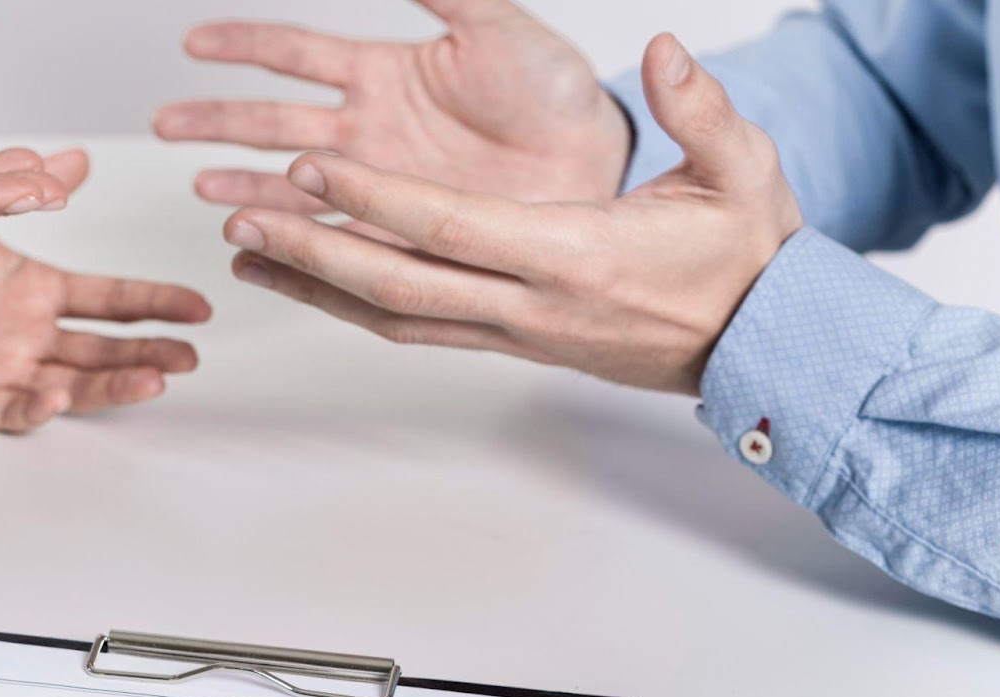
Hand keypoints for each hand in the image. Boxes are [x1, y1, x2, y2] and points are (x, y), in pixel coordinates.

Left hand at [0, 150, 212, 432]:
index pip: (109, 301)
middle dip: (150, 355)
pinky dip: (34, 408)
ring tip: (152, 382)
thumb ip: (18, 185)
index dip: (154, 304)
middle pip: (102, 350)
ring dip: (111, 385)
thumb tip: (74, 159)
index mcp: (32, 291)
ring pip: (70, 384)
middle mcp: (24, 334)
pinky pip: (6, 410)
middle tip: (189, 358)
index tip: (196, 308)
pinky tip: (59, 398)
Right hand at [154, 0, 630, 213]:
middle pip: (273, 121)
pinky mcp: (394, 231)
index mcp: (385, 74)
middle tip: (165, 122)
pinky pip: (328, 236)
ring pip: (288, 182)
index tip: (196, 43)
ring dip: (243, 182)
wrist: (595, 163)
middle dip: (217, 119)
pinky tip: (253, 237)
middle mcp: (368, 131)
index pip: (297, 54)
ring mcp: (376, 184)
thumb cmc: (558, 92)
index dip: (245, 45)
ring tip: (200, 187)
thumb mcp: (497, 24)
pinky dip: (289, 238)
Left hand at [221, 35, 802, 394]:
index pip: (449, 226)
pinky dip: (357, 305)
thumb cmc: (747, 257)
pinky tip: (316, 283)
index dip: (372, 200)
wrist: (759, 344)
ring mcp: (516, 334)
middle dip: (311, 252)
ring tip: (249, 255)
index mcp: (574, 255)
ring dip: (317, 287)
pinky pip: (419, 327)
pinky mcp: (512, 343)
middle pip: (397, 284)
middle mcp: (531, 305)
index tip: (309, 170)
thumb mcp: (744, 170)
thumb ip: (701, 107)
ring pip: (395, 316)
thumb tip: (662, 49)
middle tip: (240, 220)